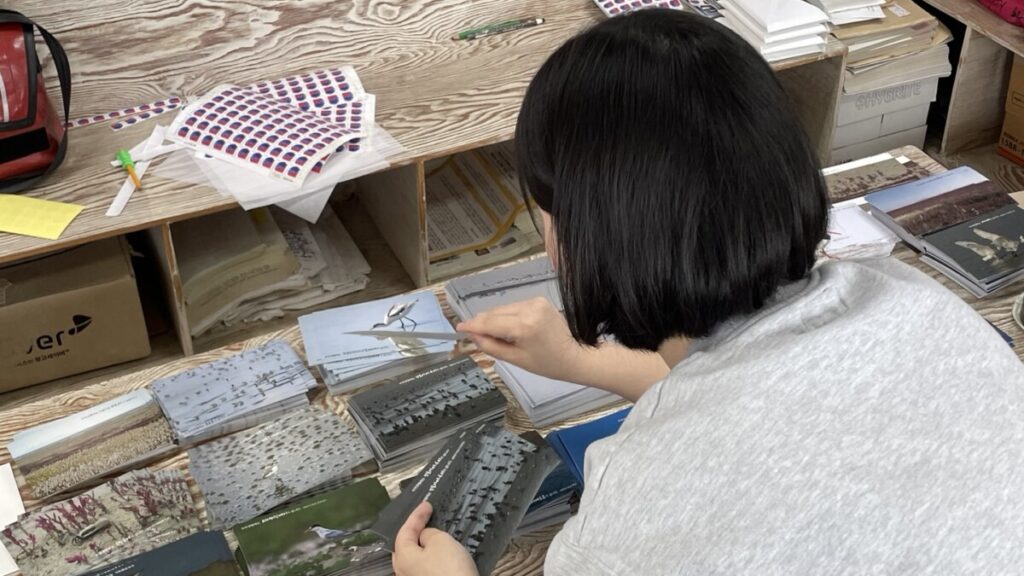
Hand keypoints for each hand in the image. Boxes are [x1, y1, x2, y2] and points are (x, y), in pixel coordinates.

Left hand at [393, 501, 477, 575]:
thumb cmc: (449, 567)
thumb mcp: (440, 541)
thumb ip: (429, 534)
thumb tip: (425, 537)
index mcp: (402, 558)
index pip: (405, 531)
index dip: (416, 515)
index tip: (427, 504)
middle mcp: (403, 572)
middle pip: (406, 547)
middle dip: (415, 532)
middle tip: (425, 519)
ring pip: (416, 559)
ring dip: (424, 545)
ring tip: (434, 535)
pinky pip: (425, 568)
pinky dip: (431, 557)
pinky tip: (440, 554)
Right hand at [457, 298, 671, 400]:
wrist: (577, 355)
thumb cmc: (548, 364)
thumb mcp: (516, 359)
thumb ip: (491, 345)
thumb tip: (472, 335)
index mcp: (523, 326)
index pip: (489, 322)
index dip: (472, 325)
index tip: (458, 328)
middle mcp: (528, 309)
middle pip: (494, 313)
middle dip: (482, 323)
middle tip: (472, 334)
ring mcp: (535, 302)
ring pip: (503, 309)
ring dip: (495, 319)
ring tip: (498, 336)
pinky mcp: (539, 299)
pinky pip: (514, 307)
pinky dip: (507, 316)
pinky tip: (511, 328)